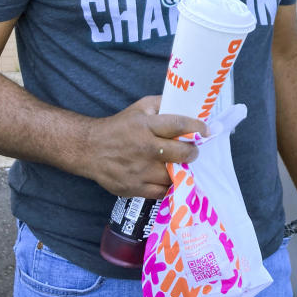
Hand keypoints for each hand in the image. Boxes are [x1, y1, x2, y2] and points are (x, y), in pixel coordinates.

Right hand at [81, 95, 207, 198]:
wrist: (90, 148)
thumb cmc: (120, 126)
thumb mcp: (140, 107)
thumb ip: (164, 105)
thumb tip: (189, 105)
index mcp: (146, 126)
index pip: (179, 125)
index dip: (197, 128)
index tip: (207, 131)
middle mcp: (144, 148)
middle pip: (182, 153)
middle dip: (193, 152)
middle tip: (193, 151)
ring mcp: (139, 170)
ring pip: (174, 175)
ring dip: (181, 170)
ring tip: (179, 165)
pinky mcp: (134, 188)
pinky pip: (161, 191)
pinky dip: (167, 185)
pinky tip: (168, 177)